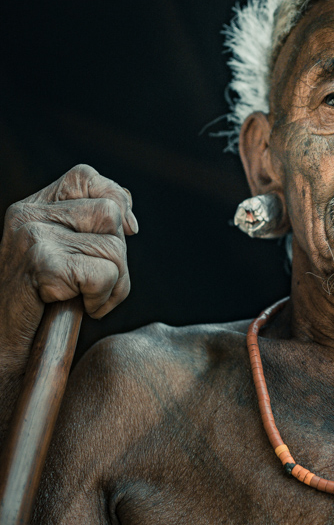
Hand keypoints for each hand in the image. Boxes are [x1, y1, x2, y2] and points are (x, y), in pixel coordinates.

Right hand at [0, 164, 137, 364]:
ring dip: (113, 283)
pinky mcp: (42, 264)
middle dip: (117, 256)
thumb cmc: (40, 307)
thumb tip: (130, 223)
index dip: (114, 198)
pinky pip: (104, 275)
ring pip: (113, 248)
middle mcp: (27, 214)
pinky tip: (77, 308)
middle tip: (93, 284)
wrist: (3, 348)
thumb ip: (92, 228)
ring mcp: (33, 237)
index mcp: (30, 207)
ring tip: (84, 298)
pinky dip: (102, 299)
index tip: (125, 230)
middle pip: (110, 216)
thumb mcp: (64, 256)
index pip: (85, 177)